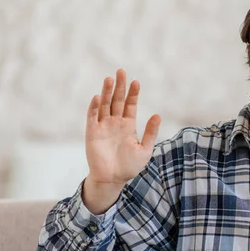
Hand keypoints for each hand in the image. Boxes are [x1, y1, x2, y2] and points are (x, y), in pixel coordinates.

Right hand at [82, 69, 160, 212]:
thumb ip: (150, 132)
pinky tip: (98, 97)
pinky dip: (94, 107)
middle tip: (121, 71)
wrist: (113, 179)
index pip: (130, 105)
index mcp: (128, 125)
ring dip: (107, 92)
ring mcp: (103, 126)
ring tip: (110, 79)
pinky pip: (93, 117)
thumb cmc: (130, 166)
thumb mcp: (145, 149)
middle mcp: (115, 123)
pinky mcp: (92, 133)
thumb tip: (157, 115)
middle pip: (117, 100)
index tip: (136, 82)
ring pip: (105, 105)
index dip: (133, 93)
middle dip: (119, 86)